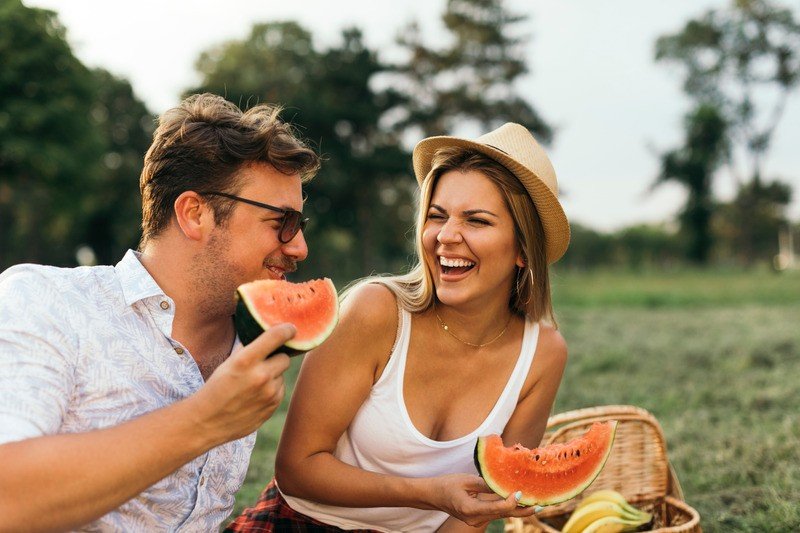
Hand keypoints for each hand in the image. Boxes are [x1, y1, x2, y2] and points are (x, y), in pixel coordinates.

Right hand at [191, 324, 294, 444]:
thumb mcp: (227, 364)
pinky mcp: (272, 407)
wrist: (206, 422)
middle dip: (276, 358)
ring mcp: (269, 394)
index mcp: (245, 361)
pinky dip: (271, 390)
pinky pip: (280, 391)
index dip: (287, 330)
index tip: (290, 329)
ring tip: (253, 384)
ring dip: (273, 376)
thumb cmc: (215, 388)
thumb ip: (247, 350)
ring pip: (282, 376)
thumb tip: (265, 336)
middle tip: (263, 363)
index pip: (276, 337)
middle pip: (284, 358)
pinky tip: (254, 396)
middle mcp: (260, 376)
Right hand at [431, 474, 539, 527]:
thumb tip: (505, 482)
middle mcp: (475, 519)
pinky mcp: (478, 519)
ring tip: (536, 503)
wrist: (433, 495)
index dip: (511, 501)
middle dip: (522, 510)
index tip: (521, 492)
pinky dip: (508, 508)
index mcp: (470, 509)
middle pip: (503, 515)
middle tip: (540, 505)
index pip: (496, 508)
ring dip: (518, 509)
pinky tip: (520, 502)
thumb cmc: (447, 484)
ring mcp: (476, 521)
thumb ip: (486, 483)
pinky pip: (496, 513)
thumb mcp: (466, 480)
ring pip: (501, 515)